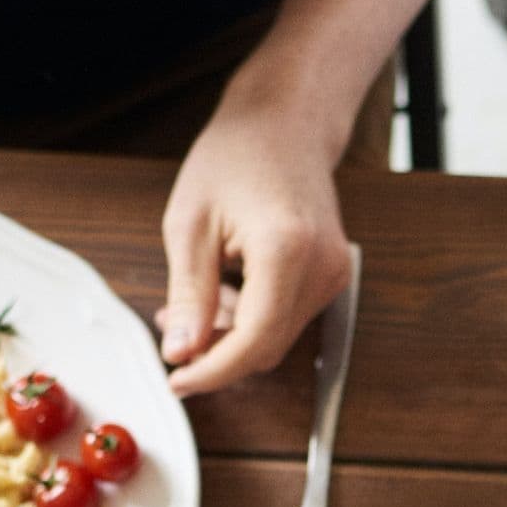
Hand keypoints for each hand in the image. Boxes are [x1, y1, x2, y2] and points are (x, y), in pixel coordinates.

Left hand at [157, 96, 353, 397]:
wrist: (285, 125)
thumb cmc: (236, 158)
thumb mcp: (190, 224)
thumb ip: (189, 296)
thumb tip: (182, 353)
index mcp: (287, 250)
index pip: (254, 340)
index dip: (213, 371)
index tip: (177, 380)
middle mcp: (323, 267)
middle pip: (268, 347)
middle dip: (217, 353)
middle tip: (172, 336)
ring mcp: (334, 273)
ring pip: (277, 337)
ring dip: (232, 335)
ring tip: (193, 304)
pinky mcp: (333, 275)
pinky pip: (288, 317)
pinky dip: (253, 318)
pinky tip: (226, 292)